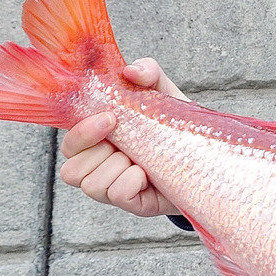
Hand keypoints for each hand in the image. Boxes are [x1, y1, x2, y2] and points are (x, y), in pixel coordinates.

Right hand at [59, 58, 186, 216]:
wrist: (205, 155)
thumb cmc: (174, 123)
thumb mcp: (163, 92)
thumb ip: (147, 72)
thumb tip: (131, 71)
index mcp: (97, 139)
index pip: (69, 143)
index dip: (81, 132)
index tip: (110, 118)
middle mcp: (99, 166)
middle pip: (71, 170)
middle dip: (99, 152)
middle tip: (128, 140)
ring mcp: (113, 187)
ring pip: (91, 185)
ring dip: (117, 168)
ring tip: (140, 159)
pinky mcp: (132, 203)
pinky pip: (117, 195)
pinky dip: (131, 182)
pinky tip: (148, 175)